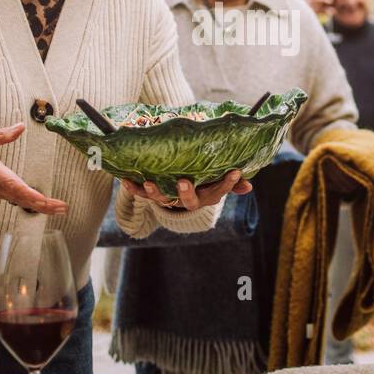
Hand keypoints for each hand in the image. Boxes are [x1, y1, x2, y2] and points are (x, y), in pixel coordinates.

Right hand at [0, 123, 67, 214]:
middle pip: (18, 197)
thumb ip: (0, 135)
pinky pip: (14, 199)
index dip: (26, 193)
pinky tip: (45, 205)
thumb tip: (20, 127)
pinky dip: (31, 203)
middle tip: (62, 208)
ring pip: (18, 200)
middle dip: (41, 204)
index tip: (42, 199)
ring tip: (60, 208)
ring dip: (39, 206)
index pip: (9, 183)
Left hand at [121, 169, 252, 210]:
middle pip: (188, 201)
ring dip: (154, 192)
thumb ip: (231, 184)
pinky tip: (124, 179)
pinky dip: (132, 188)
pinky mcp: (151, 195)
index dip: (227, 184)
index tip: (234, 172)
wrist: (176, 195)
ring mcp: (169, 199)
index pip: (219, 192)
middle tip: (183, 182)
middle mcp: (187, 200)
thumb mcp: (216, 182)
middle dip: (185, 192)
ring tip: (148, 182)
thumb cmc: (202, 182)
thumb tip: (248, 185)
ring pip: (162, 198)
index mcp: (206, 196)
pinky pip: (140, 194)